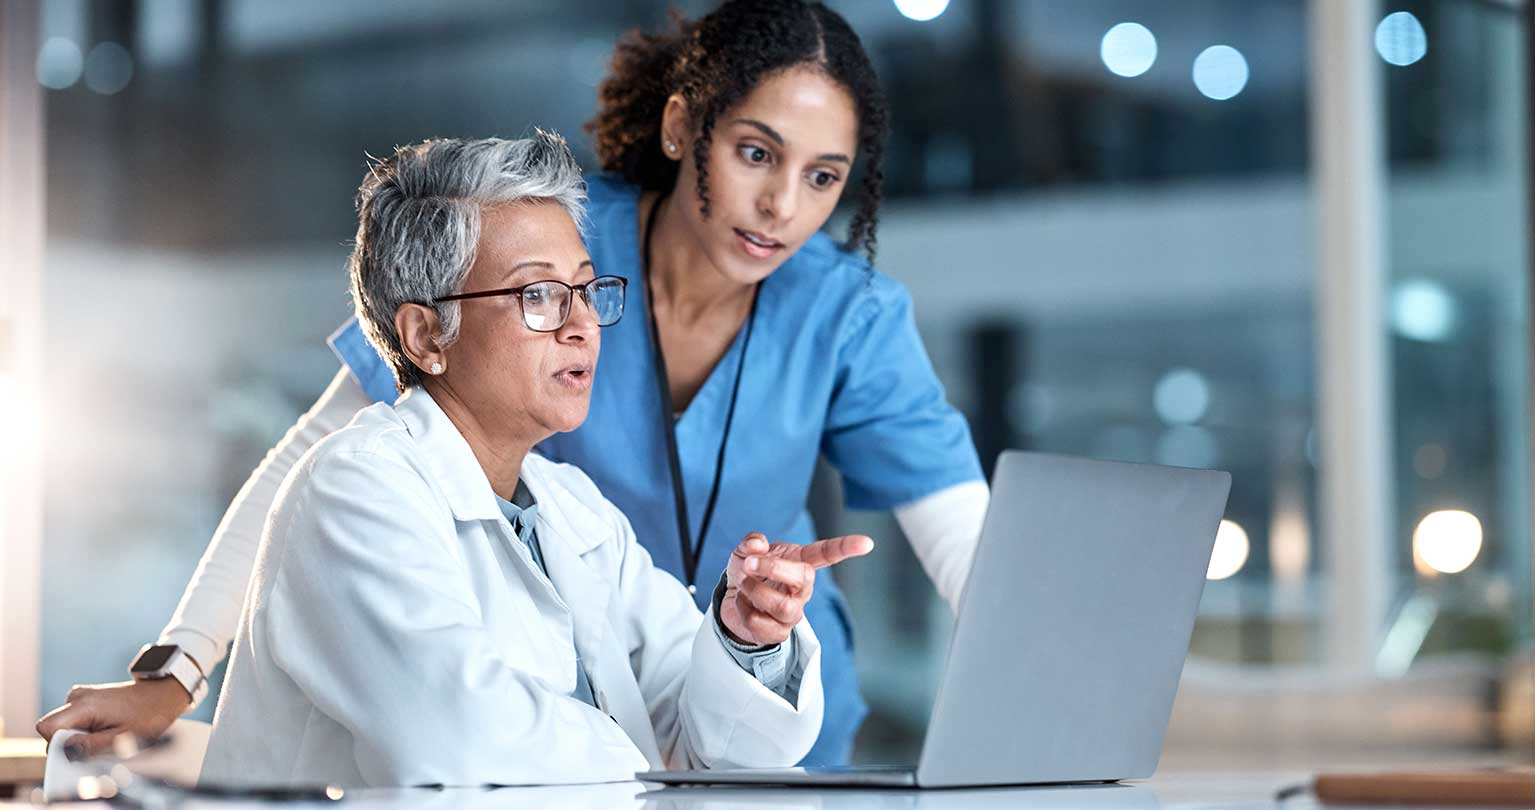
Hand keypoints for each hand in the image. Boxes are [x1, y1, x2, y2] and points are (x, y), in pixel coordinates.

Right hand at [35, 678, 190, 758]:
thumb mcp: (123, 738)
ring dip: (81, 736)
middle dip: (72, 742)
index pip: (47, 728)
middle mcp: (77, 696)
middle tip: (101, 743)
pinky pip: (74, 722)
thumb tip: (65, 752)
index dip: (58, 745)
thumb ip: (91, 746)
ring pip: (65, 726)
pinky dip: (87, 729)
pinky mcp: (86, 700)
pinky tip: (107, 727)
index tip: (82, 750)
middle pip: (54, 728)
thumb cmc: (149, 715)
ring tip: (108, 733)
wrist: (163, 694)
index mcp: (84, 704)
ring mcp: (81, 696)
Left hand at [719, 532, 873, 646]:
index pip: (827, 554)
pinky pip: (761, 623)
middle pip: (804, 578)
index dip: (846, 548)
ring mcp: (793, 612)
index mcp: (800, 563)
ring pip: (781, 606)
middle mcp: (802, 589)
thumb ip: (751, 544)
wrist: (733, 601)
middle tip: (749, 563)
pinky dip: (743, 609)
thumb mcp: (745, 551)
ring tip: (743, 585)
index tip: (866, 543)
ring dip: (755, 592)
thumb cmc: (749, 572)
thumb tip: (757, 545)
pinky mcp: (779, 633)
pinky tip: (743, 603)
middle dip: (774, 568)